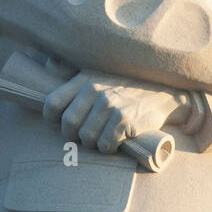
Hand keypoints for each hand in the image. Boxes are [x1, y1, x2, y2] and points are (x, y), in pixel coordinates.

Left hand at [44, 71, 190, 153]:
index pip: (52, 103)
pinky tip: (116, 140)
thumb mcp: (97, 70)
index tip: (61, 123)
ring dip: (93, 143)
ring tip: (102, 135)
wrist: (164, 91)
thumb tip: (47, 63)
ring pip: (86, 138)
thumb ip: (70, 69)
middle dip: (74, 135)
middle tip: (84, 134)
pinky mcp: (124, 121)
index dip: (52, 119)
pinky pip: (105, 145)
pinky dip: (108, 147)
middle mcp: (94, 91)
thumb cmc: (126, 84)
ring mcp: (110, 106)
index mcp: (84, 79)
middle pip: (68, 125)